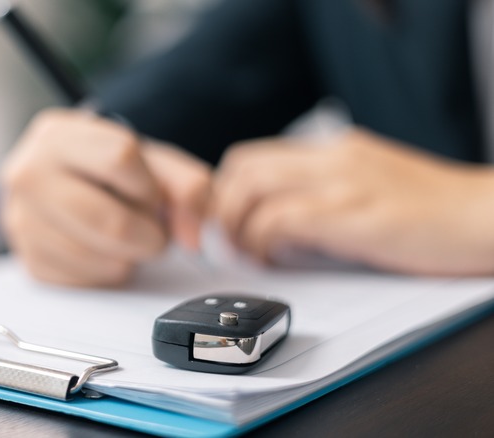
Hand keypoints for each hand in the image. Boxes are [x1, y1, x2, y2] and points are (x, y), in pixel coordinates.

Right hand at [0, 108, 210, 286]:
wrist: (64, 186)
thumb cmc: (107, 172)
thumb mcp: (151, 161)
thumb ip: (187, 186)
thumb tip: (194, 235)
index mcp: (58, 135)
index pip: (120, 158)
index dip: (149, 186)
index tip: (149, 195)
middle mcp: (28, 174)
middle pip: (110, 221)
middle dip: (148, 235)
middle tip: (150, 230)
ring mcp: (21, 220)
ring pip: (100, 258)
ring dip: (128, 256)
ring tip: (124, 237)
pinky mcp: (29, 261)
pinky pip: (86, 281)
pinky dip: (107, 272)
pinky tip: (103, 250)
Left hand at [213, 127, 493, 275]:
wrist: (489, 216)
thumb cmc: (434, 212)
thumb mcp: (371, 186)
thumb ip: (326, 193)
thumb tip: (279, 222)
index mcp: (335, 150)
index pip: (252, 156)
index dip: (225, 191)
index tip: (227, 223)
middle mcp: (333, 158)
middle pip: (242, 168)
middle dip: (222, 208)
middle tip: (228, 242)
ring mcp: (344, 183)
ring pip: (254, 189)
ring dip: (239, 226)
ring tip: (249, 254)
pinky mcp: (355, 215)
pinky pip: (283, 219)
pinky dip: (265, 241)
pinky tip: (276, 258)